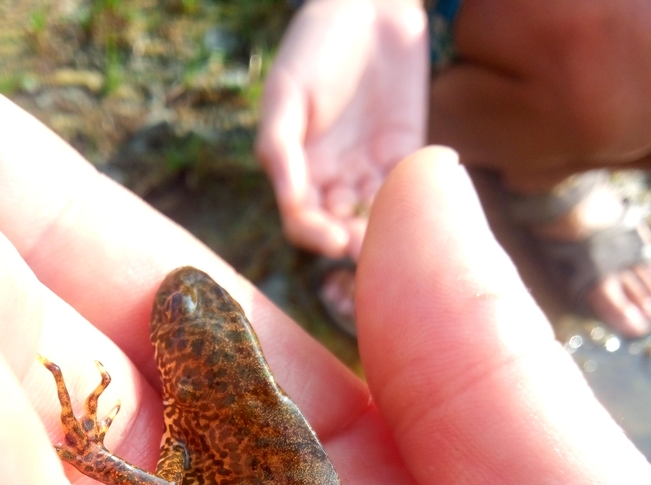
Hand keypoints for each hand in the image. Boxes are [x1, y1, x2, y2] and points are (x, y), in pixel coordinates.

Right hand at [256, 0, 427, 260]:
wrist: (367, 7)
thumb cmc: (315, 46)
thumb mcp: (287, 94)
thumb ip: (280, 148)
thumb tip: (291, 203)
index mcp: (296, 169)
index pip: (301, 220)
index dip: (315, 236)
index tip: (335, 240)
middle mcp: (330, 177)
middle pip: (338, 226)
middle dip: (351, 240)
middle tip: (367, 245)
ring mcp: (367, 168)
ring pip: (373, 216)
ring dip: (381, 231)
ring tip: (394, 237)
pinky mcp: (403, 155)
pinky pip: (406, 191)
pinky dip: (411, 205)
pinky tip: (419, 209)